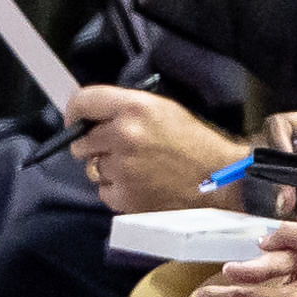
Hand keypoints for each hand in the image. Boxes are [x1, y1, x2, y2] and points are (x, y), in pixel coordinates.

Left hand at [67, 84, 245, 213]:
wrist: (222, 179)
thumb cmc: (196, 144)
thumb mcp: (164, 110)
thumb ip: (126, 109)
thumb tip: (93, 116)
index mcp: (135, 108)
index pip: (84, 101)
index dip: (74, 111)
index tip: (74, 120)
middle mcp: (123, 135)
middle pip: (79, 142)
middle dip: (92, 146)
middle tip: (116, 149)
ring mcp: (121, 168)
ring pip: (92, 168)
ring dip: (107, 169)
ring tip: (138, 168)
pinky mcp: (123, 195)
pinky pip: (104, 191)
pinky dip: (117, 190)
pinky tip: (141, 184)